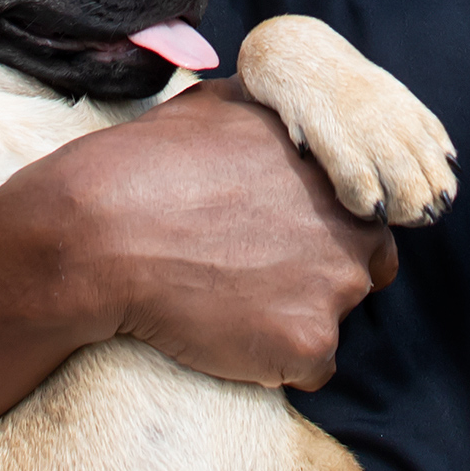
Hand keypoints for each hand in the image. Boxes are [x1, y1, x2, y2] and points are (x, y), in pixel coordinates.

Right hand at [23, 77, 396, 390]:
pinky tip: (226, 332)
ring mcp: (335, 291)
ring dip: (294, 316)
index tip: (282, 236)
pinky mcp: (308, 345)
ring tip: (230, 299)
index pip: (365, 214)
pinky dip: (274, 360)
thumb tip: (285, 108)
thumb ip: (275, 114)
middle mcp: (354, 231)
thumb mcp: (225, 104)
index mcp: (340, 175)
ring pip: (332, 318)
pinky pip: (308, 366)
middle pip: (360, 270)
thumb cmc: (153, 162)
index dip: (326, 229)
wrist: (104, 232)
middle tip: (256, 273)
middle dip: (320, 275)